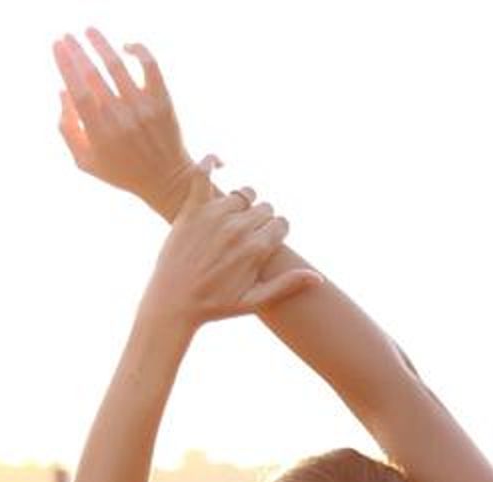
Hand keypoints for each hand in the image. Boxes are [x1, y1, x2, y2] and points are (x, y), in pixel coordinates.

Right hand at [53, 27, 201, 216]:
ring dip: (100, 44)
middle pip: (93, 74)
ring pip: (118, 65)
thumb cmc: (121, 171)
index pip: (78, 90)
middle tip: (67, 36)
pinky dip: (139, 51)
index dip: (65, 64)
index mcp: (99, 132)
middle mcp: (121, 118)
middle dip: (77, 50)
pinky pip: (151, 67)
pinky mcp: (163, 103)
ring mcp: (143, 109)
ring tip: (89, 31)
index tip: (57, 45)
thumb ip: (67, 128)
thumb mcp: (85, 161)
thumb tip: (62, 91)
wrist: (167, 181)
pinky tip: (126, 46)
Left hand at [139, 168, 321, 330]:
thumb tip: (319, 277)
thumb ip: (287, 285)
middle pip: (265, 208)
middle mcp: (238, 228)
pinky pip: (201, 175)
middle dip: (263, 219)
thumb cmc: (216, 306)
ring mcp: (214, 215)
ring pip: (243, 194)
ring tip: (236, 217)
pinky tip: (219, 164)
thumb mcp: (255, 300)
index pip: (281, 223)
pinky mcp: (192, 208)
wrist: (174, 302)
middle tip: (250, 236)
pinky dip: (210, 163)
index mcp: (256, 249)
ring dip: (244, 202)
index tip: (269, 241)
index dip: (278, 232)